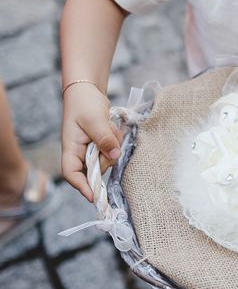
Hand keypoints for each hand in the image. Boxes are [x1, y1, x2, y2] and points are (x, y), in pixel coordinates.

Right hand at [61, 83, 121, 201]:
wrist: (87, 91)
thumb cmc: (84, 103)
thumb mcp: (94, 119)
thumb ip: (104, 138)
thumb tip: (114, 154)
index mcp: (71, 149)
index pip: (71, 173)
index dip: (82, 186)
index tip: (94, 196)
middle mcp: (80, 153)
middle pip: (96, 169)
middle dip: (107, 157)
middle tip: (111, 136)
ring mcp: (91, 150)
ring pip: (107, 159)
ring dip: (114, 145)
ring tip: (110, 126)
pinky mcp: (101, 145)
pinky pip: (113, 150)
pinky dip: (116, 141)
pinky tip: (112, 127)